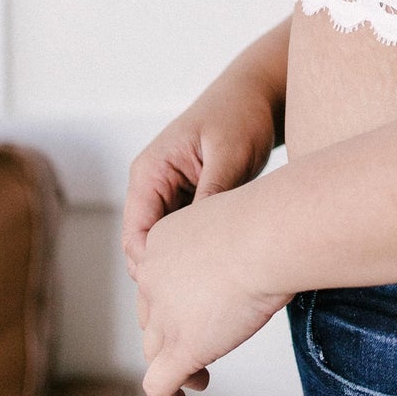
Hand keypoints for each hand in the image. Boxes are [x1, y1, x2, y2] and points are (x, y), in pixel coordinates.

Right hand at [122, 71, 277, 278]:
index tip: (185, 290)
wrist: (259, 95)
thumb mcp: (229, 155)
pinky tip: (225, 268)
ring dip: (185, 265)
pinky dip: (199, 251)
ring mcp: (169, 193)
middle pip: (146, 246)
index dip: (154, 267)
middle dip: (167, 273)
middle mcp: (151, 185)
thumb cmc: (241, 115)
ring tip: (215, 288)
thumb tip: (199, 241)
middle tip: (201, 300)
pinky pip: (185, 235)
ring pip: (166, 244)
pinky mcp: (188, 199)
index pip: (136, 234)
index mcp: (149, 172)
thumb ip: (212, 194)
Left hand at [131, 183, 293, 395]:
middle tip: (200, 339)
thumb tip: (266, 246)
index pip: (158, 277)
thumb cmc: (270, 220)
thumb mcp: (241, 218)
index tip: (196, 305)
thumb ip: (240, 237)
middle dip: (171, 331)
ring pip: (155, 351)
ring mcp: (165, 315)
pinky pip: (158, 383)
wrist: (268, 236)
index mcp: (163, 241)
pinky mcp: (181, 348)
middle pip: (152, 314)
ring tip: (196, 378)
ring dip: (172, 366)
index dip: (173, 296)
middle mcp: (154, 277)